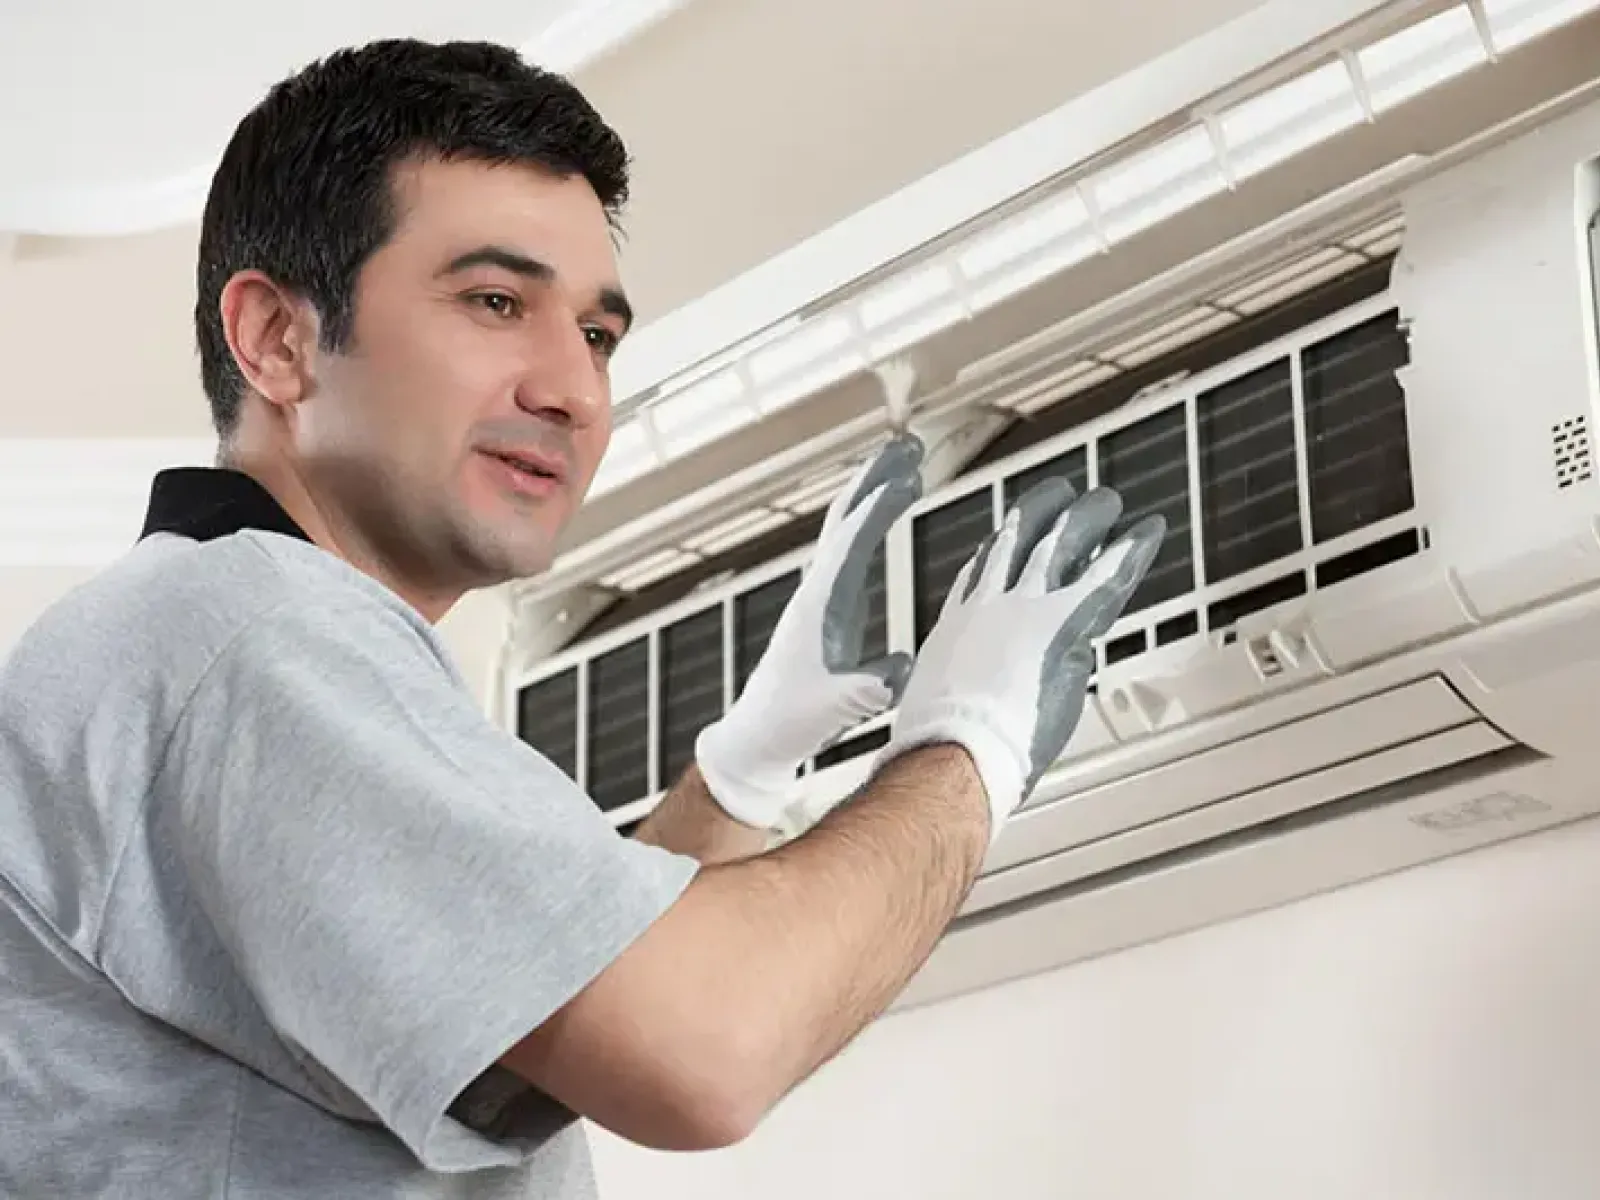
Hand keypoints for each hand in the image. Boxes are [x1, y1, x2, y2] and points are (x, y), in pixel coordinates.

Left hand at [695, 433, 925, 828]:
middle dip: (877, 478)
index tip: (909, 474)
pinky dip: (865, 519)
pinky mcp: (823, 605)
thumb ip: (865, 688)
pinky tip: (877, 512)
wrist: (759, 736)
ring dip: (871, 491)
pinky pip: (846, 547)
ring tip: (904, 461)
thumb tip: (899, 671)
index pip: (851, 542)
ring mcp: (817, 594)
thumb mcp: (837, 708)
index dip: (879, 506)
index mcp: (819, 606)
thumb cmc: (792, 722)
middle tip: (910, 444)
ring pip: (844, 527)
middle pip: (845, 517)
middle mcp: (814, 589)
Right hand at [876, 478, 1164, 840]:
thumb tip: (981, 694)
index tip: (1008, 531)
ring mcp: (1027, 607)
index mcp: (957, 623)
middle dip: (1042, 514)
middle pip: (1018, 542)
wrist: (950, 749)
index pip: (980, 571)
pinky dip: (1131, 549)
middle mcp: (990, 602)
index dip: (997, 547)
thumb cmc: (942, 743)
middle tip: (1060, 496)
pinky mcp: (1064, 622)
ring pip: (1063, 545)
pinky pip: (1107, 576)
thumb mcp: (938, 702)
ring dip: (1088, 518)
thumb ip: (965, 685)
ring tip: (1106, 501)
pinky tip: (1148, 531)